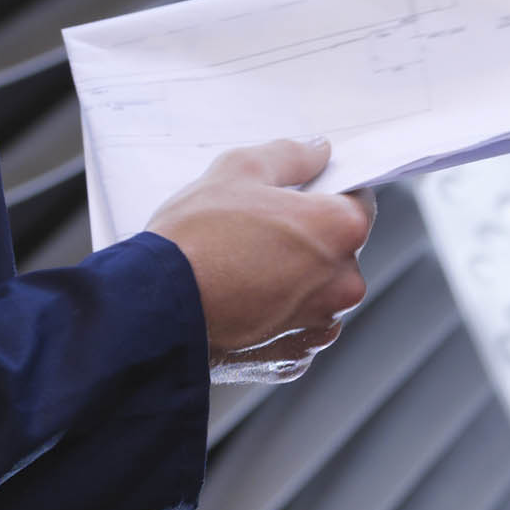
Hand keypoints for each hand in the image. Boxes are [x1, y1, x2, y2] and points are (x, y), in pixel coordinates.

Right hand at [147, 141, 373, 363]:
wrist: (153, 311)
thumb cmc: (195, 240)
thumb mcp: (240, 169)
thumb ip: (291, 156)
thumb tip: (317, 151)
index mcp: (340, 230)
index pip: (356, 202)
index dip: (325, 196)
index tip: (297, 199)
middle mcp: (342, 283)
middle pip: (337, 251)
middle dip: (306, 240)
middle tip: (257, 233)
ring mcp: (318, 324)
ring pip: (316, 292)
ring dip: (291, 281)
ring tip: (242, 269)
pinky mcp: (293, 357)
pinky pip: (294, 328)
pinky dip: (274, 317)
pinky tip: (240, 303)